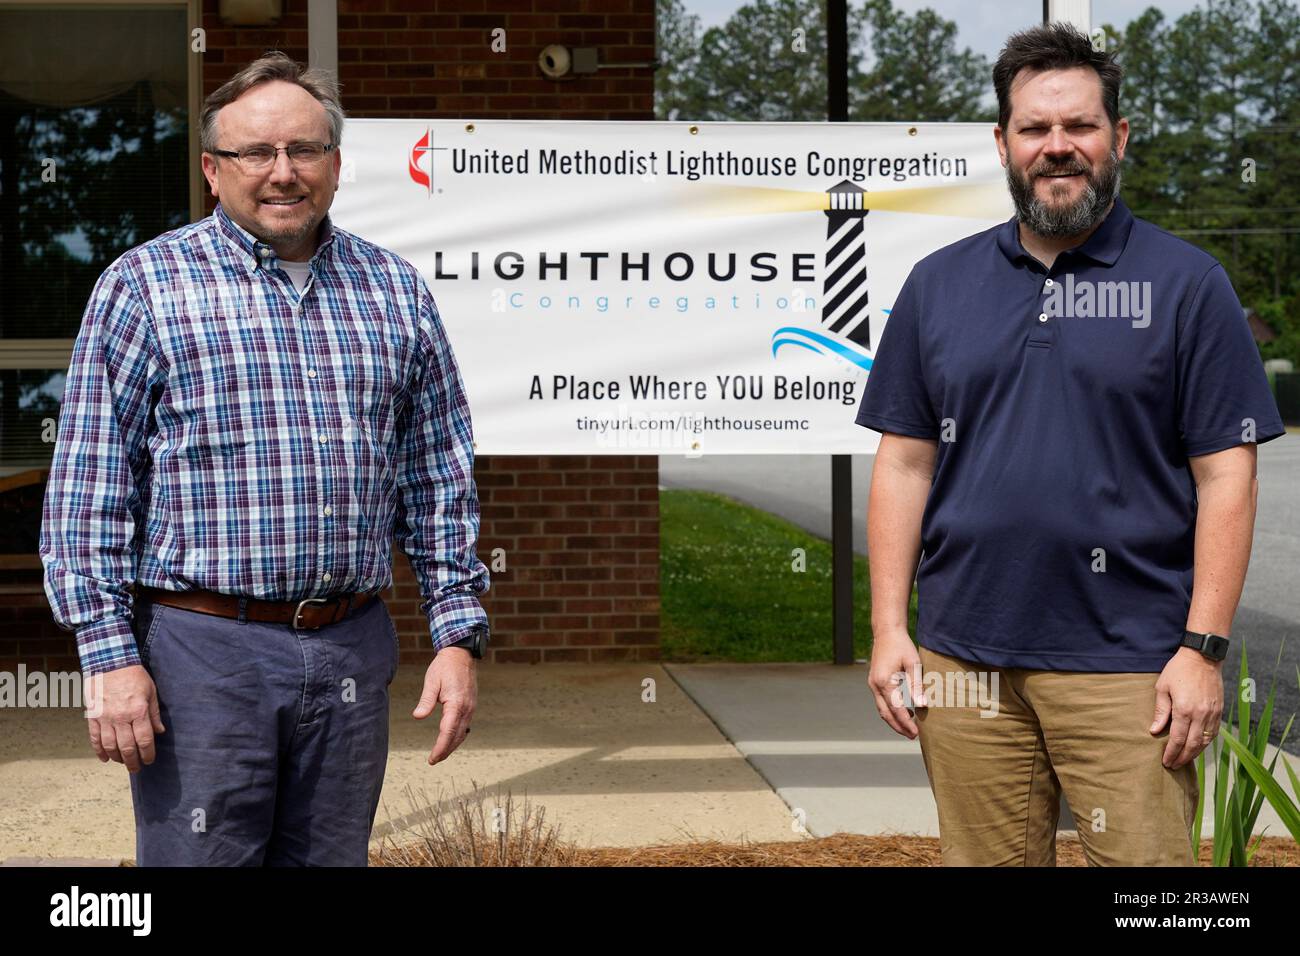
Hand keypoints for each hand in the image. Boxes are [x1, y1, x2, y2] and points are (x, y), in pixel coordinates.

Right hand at [84, 665, 164, 772]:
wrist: (109, 663)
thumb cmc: (133, 676)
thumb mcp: (151, 692)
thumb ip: (154, 714)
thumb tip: (160, 732)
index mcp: (138, 711)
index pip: (144, 740)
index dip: (148, 754)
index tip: (149, 760)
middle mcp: (121, 718)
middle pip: (127, 747)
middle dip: (133, 762)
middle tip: (136, 769)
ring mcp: (105, 718)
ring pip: (110, 746)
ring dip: (117, 758)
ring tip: (123, 763)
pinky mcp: (93, 716)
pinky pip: (95, 738)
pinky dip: (99, 751)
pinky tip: (105, 758)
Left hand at [412, 646, 476, 764]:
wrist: (461, 654)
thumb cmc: (444, 666)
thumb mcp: (431, 681)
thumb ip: (425, 700)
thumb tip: (417, 717)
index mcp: (456, 703)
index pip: (448, 732)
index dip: (440, 747)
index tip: (432, 759)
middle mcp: (466, 708)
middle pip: (457, 736)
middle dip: (445, 750)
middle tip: (433, 760)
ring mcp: (471, 707)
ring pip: (463, 733)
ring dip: (452, 745)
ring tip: (440, 754)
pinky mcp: (470, 705)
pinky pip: (465, 725)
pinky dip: (458, 736)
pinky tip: (450, 739)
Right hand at [868, 628, 924, 738]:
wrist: (886, 632)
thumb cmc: (902, 646)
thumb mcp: (913, 664)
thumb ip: (916, 686)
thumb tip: (922, 706)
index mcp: (884, 682)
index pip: (896, 709)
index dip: (906, 723)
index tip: (916, 733)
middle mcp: (875, 685)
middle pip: (886, 713)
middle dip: (899, 727)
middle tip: (913, 736)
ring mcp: (872, 684)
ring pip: (882, 709)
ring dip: (894, 720)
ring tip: (909, 728)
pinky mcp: (874, 682)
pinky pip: (881, 702)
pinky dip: (891, 711)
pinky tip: (905, 712)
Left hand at [1150, 646, 1224, 768]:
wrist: (1203, 657)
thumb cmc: (1178, 670)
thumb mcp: (1162, 688)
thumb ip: (1160, 711)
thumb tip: (1155, 731)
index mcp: (1185, 709)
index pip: (1178, 739)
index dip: (1172, 752)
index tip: (1166, 761)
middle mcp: (1201, 714)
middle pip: (1193, 744)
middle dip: (1183, 757)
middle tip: (1173, 766)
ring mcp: (1213, 713)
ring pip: (1205, 741)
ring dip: (1195, 753)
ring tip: (1184, 760)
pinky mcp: (1220, 710)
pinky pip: (1213, 732)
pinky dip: (1205, 743)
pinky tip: (1197, 747)